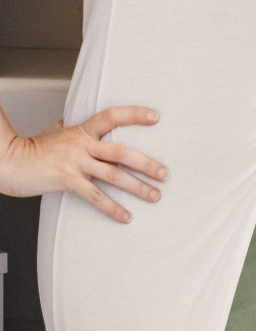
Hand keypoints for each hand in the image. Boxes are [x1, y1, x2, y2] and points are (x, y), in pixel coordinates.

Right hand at [0, 106, 167, 223]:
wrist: (10, 161)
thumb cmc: (32, 149)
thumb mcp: (54, 133)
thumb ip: (69, 130)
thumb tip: (67, 123)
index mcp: (82, 130)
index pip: (112, 116)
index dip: (135, 114)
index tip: (156, 118)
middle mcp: (82, 144)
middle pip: (121, 151)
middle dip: (147, 163)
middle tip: (165, 173)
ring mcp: (75, 162)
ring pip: (114, 174)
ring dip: (137, 187)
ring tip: (154, 195)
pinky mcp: (68, 180)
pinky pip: (96, 196)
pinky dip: (112, 208)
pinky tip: (125, 216)